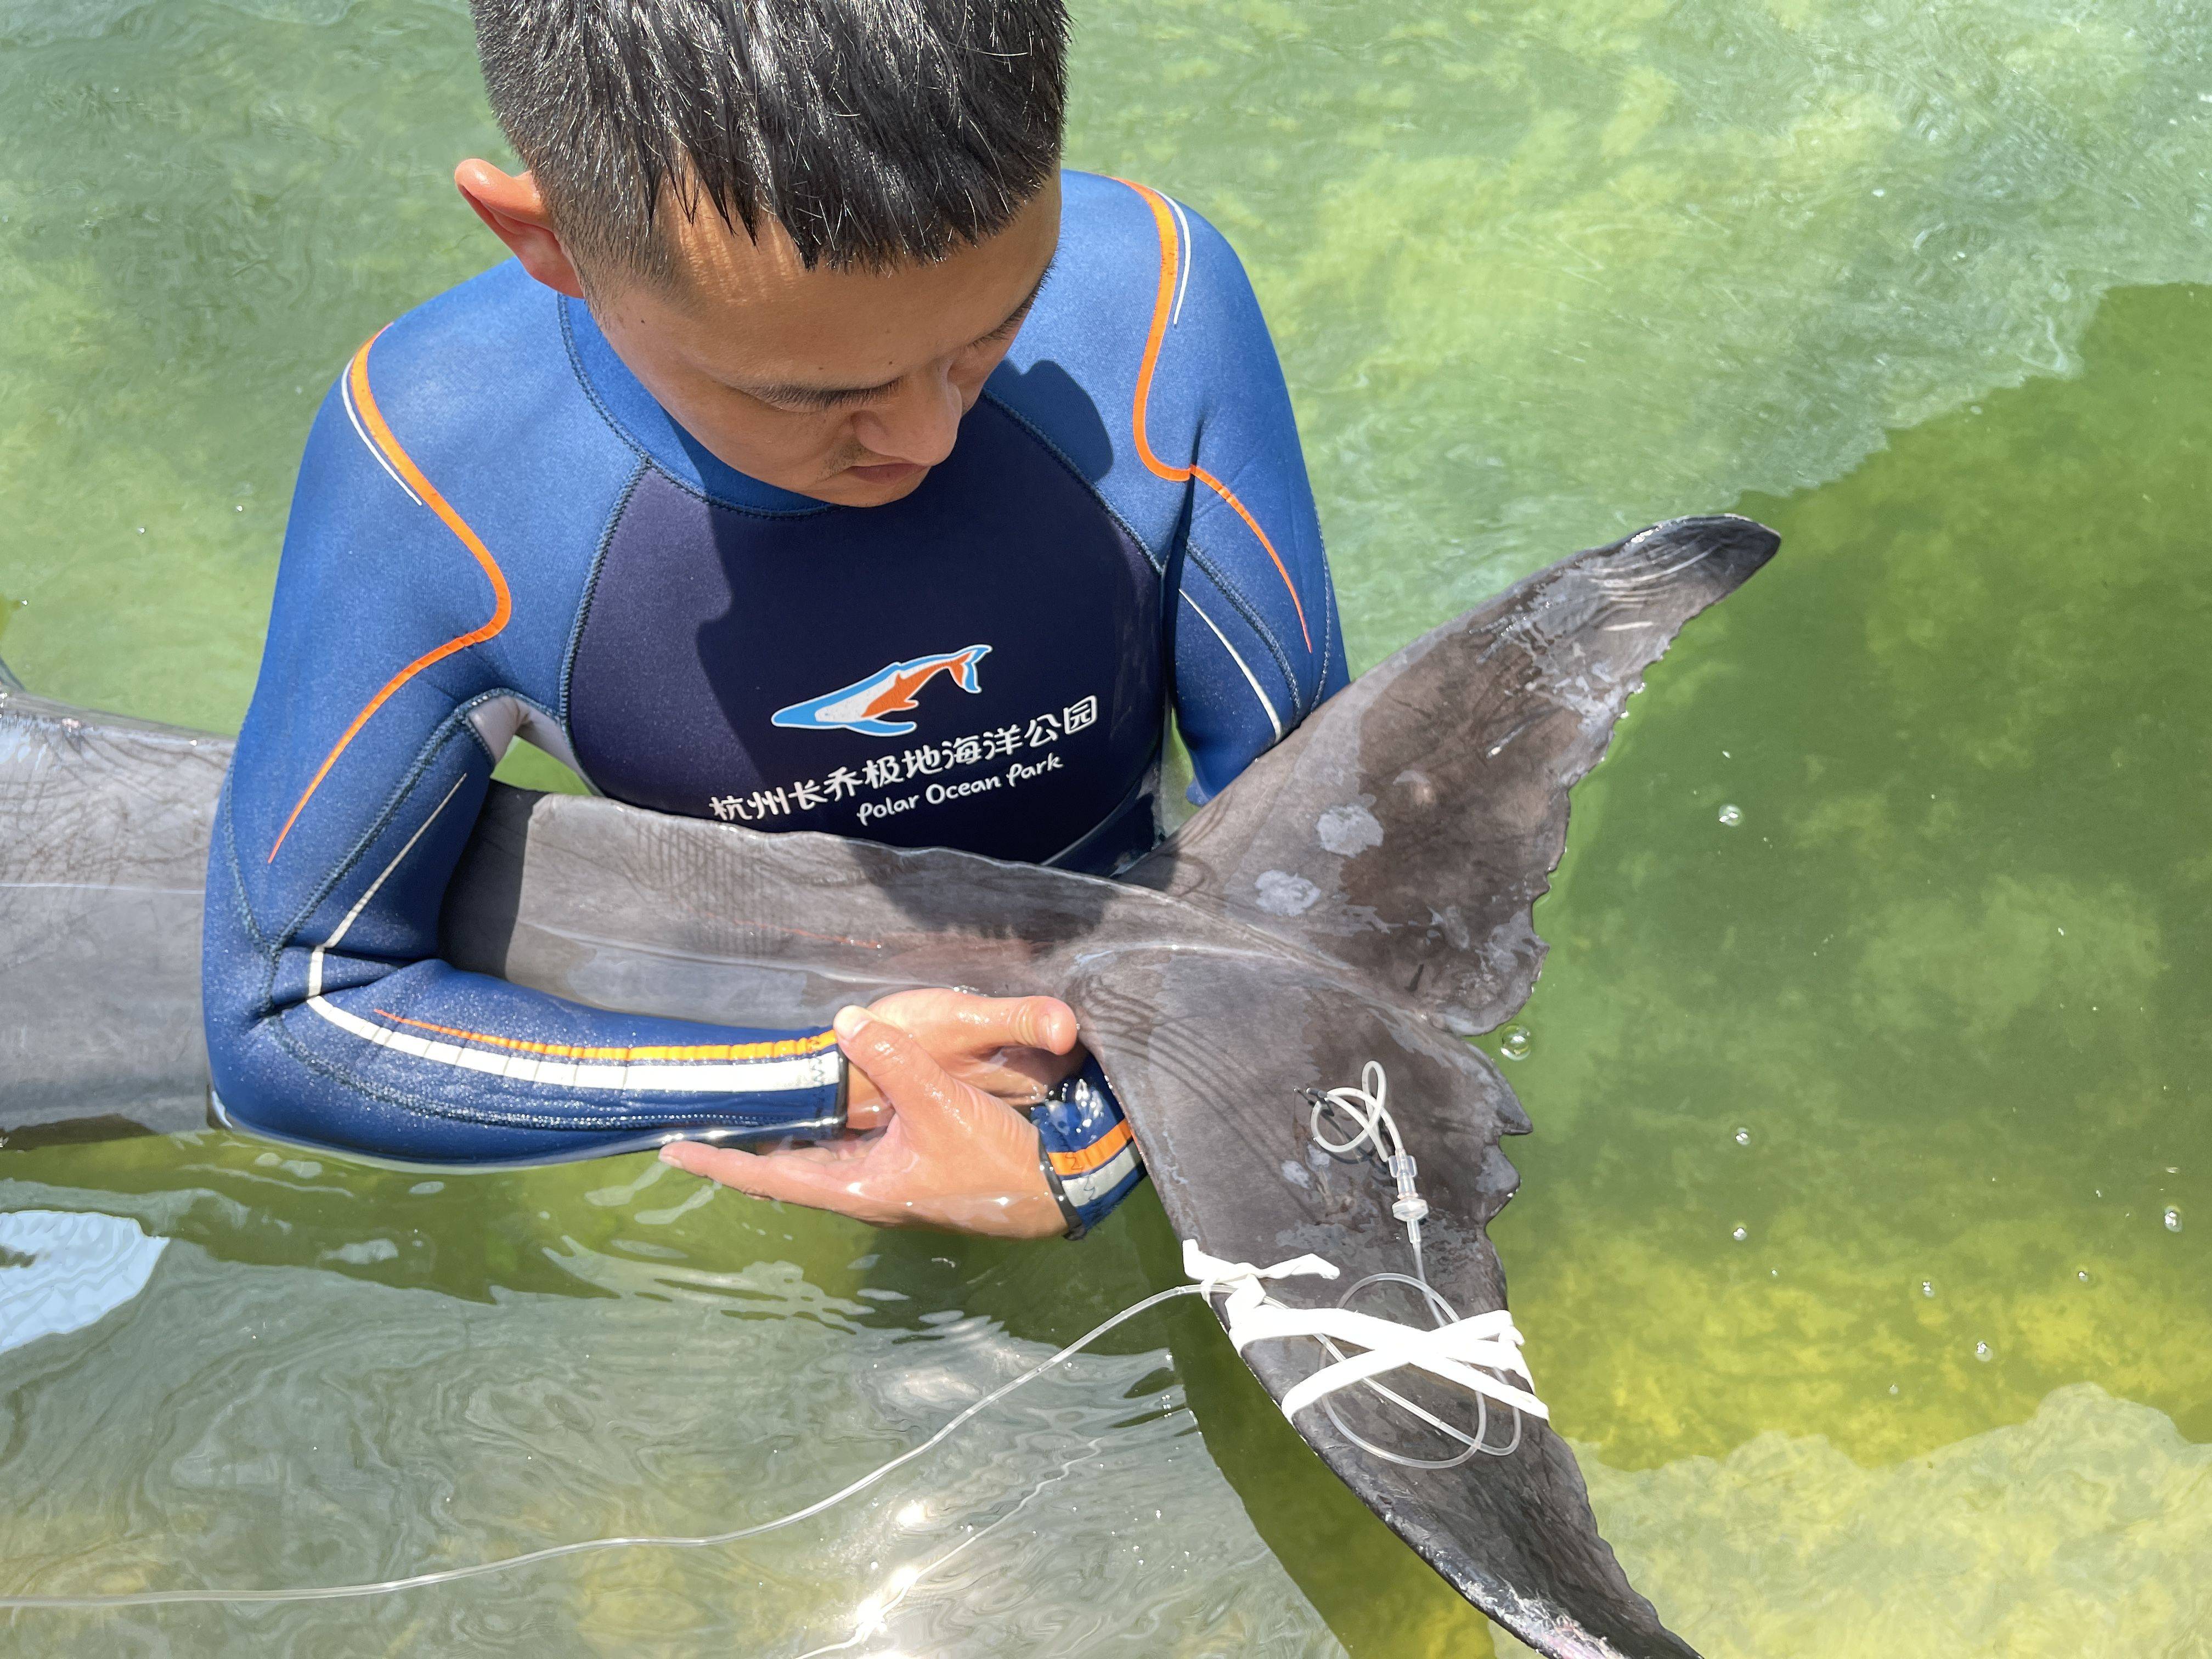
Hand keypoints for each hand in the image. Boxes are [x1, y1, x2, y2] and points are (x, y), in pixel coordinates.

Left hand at [658, 1004, 1065, 1237]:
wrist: (1055, 1188)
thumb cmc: (995, 1160)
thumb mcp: (942, 1104)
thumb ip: (894, 1060)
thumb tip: (846, 1022)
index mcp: (857, 1188)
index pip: (770, 1175)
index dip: (720, 1161)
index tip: (670, 1150)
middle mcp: (863, 1189)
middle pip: (786, 1167)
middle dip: (744, 1143)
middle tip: (700, 1118)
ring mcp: (886, 1180)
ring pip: (818, 1156)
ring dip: (783, 1134)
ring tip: (746, 1106)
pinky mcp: (910, 1166)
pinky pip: (850, 1146)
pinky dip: (824, 1127)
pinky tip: (819, 1105)